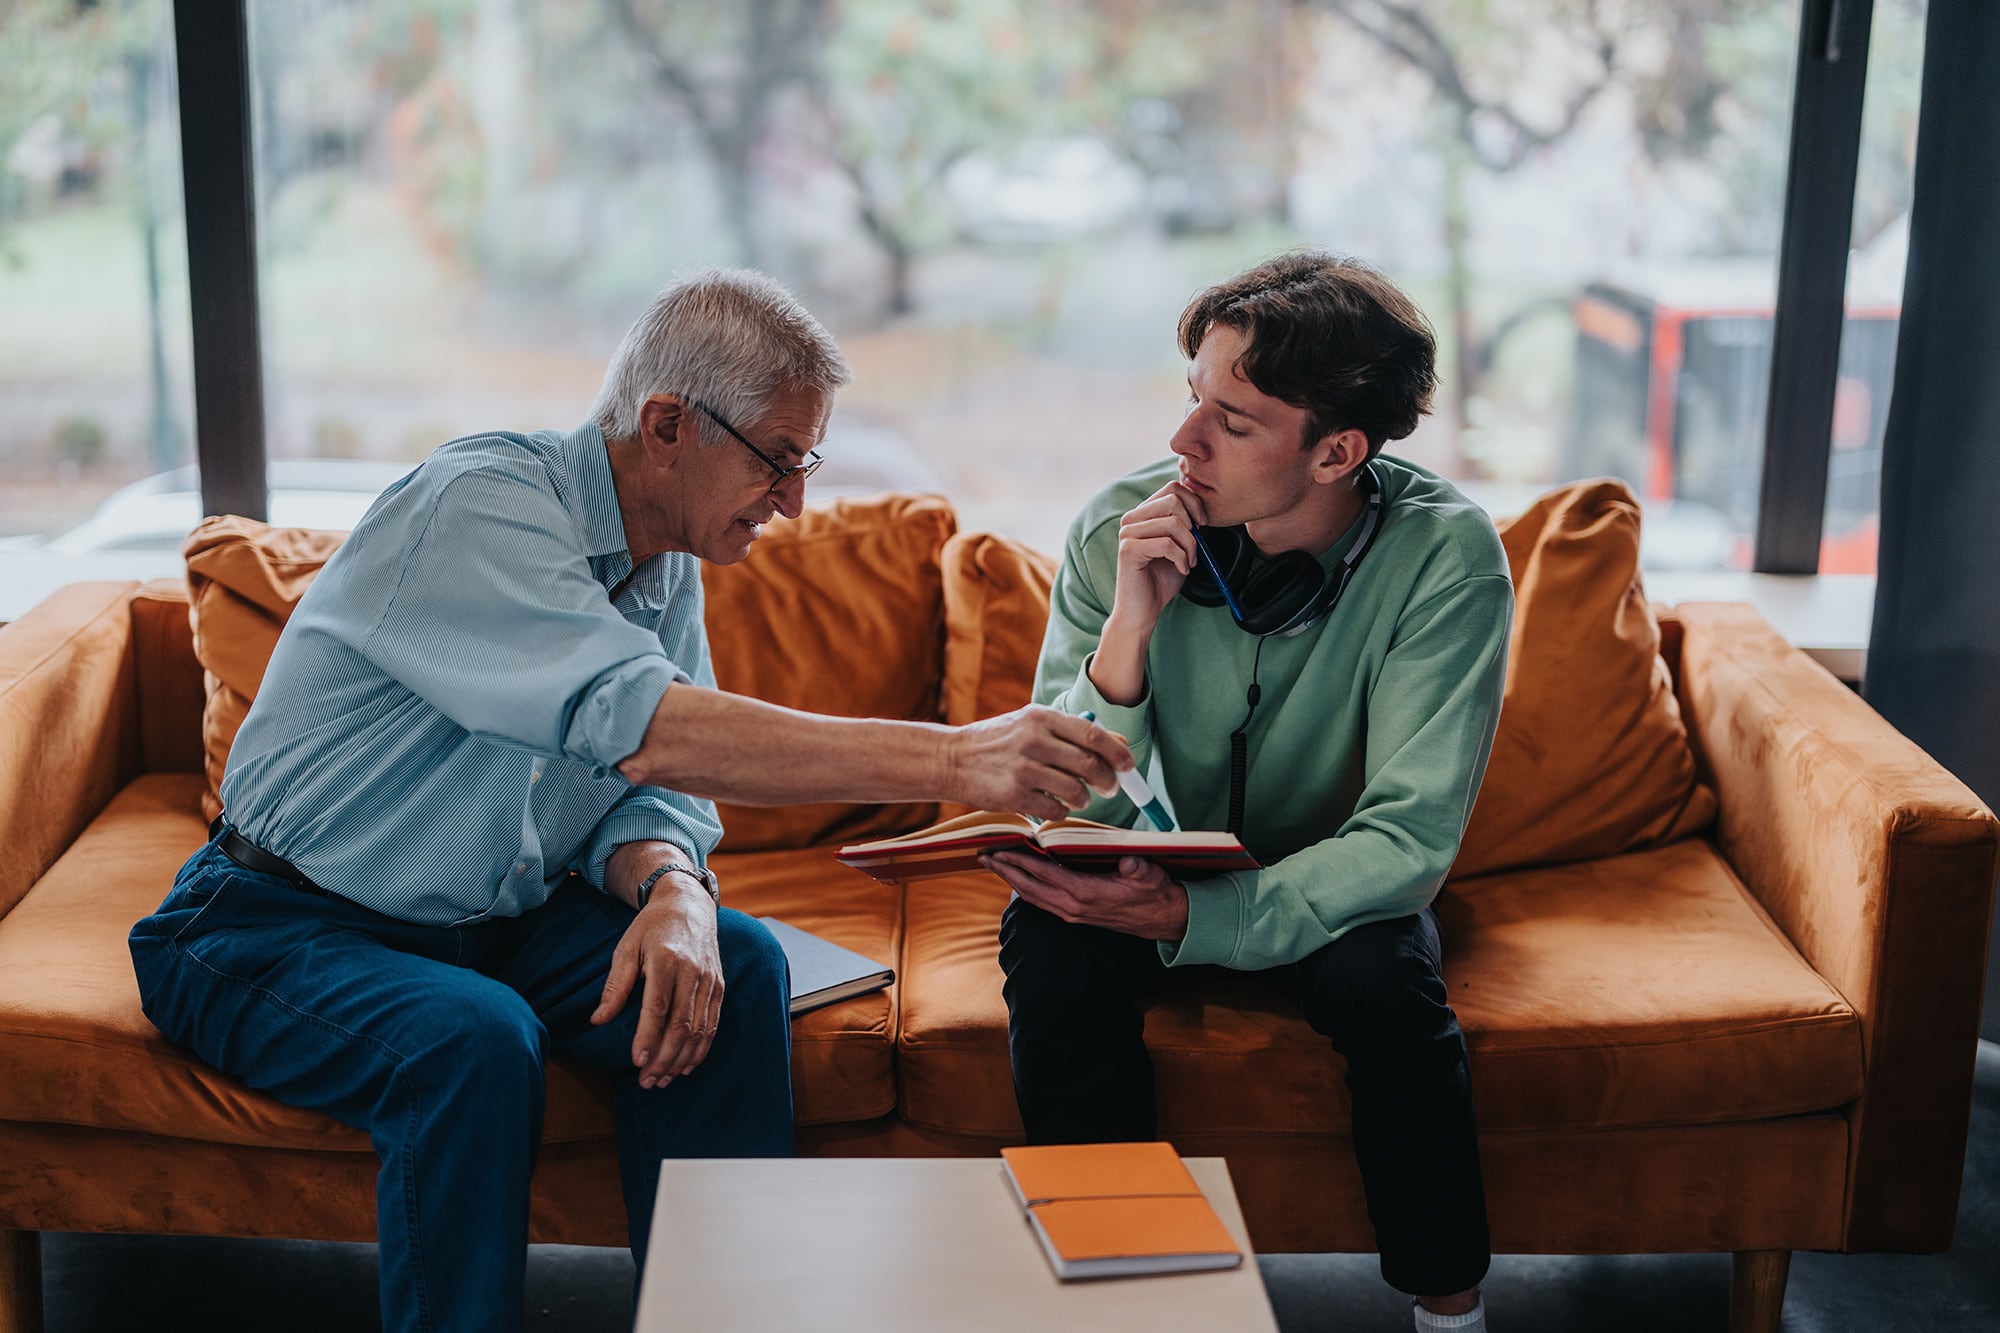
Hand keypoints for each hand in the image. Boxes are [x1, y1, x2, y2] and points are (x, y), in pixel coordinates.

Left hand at [591, 878, 722, 1087]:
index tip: (637, 1061)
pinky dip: (700, 1048)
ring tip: (662, 1080)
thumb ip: (615, 986)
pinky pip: (712, 1024)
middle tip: (647, 1081)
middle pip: (682, 1024)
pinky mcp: (718, 986)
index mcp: (667, 960)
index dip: (648, 1037)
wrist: (689, 905)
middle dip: (664, 1058)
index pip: (659, 1007)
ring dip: (681, 1059)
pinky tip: (685, 1065)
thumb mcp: (626, 948)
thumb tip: (598, 1020)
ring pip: (699, 1029)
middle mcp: (693, 972)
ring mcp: (709, 980)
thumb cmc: (651, 928)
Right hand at [946, 705, 1132, 820]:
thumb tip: (1119, 744)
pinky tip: (1054, 804)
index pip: (1092, 735)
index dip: (1117, 752)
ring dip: (1084, 798)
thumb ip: (1074, 732)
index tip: (1128, 766)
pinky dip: (1062, 811)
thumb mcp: (1032, 724)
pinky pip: (1055, 809)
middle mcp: (1032, 740)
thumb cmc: (999, 741)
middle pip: (1089, 764)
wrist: (952, 759)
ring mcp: (1022, 769)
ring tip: (1079, 797)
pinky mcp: (1013, 795)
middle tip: (1110, 788)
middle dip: (1107, 780)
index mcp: (1041, 717)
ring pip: (1075, 790)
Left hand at [982, 852, 1189, 941]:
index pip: (1044, 875)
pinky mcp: (1074, 915)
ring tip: (994, 864)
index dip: (1020, 862)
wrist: (1163, 919)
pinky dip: (1026, 888)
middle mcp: (1073, 907)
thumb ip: (1138, 868)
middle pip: (1029, 887)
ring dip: (1011, 880)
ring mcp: (1072, 914)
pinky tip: (1018, 877)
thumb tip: (1129, 859)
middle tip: (983, 855)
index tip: (1000, 849)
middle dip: (1005, 871)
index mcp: (1086, 894)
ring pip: (1032, 897)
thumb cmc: (1155, 892)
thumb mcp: (1151, 876)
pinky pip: (1042, 901)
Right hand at [1110, 480, 1207, 630]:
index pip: (1172, 488)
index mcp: (1142, 513)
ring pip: (1173, 523)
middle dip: (1193, 527)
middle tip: (1196, 550)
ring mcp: (1127, 532)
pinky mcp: (1128, 549)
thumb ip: (1186, 525)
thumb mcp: (1180, 546)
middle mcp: (1131, 518)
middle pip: (1173, 501)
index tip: (1203, 525)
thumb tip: (1203, 508)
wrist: (1143, 610)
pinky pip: (1167, 544)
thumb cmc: (1161, 579)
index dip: (1194, 503)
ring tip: (1189, 562)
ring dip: (1190, 546)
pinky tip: (1182, 569)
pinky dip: (1182, 558)